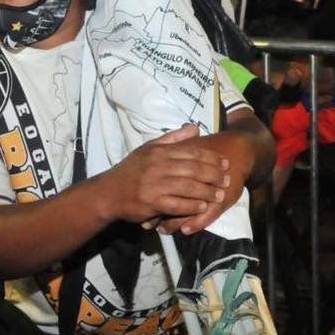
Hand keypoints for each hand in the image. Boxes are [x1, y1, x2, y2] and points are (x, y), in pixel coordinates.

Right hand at [101, 124, 229, 225]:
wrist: (108, 192)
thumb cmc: (132, 170)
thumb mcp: (149, 148)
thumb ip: (173, 138)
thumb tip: (195, 127)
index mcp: (160, 152)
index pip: (192, 152)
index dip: (211, 158)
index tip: (224, 163)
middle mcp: (158, 166)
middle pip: (194, 169)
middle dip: (213, 175)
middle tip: (227, 179)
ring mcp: (154, 184)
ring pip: (188, 187)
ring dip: (206, 191)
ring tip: (219, 194)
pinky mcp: (151, 202)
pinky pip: (176, 204)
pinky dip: (191, 205)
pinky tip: (202, 206)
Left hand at [157, 116, 271, 234]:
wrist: (237, 151)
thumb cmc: (209, 154)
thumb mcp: (190, 149)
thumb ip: (173, 153)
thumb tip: (151, 163)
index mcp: (183, 164)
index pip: (162, 184)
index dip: (150, 195)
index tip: (137, 207)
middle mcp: (196, 177)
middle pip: (173, 196)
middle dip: (158, 212)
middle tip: (146, 223)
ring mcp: (210, 189)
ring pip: (189, 209)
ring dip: (174, 222)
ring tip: (161, 230)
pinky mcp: (222, 199)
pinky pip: (207, 214)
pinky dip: (195, 223)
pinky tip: (184, 231)